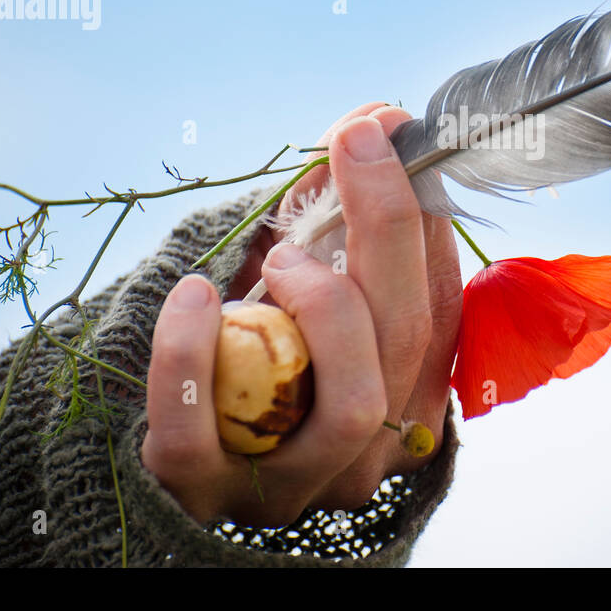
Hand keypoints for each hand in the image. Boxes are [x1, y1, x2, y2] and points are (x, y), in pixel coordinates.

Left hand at [140, 103, 462, 527]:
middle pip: (407, 338)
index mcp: (403, 390)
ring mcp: (294, 478)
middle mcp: (368, 444)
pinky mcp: (206, 491)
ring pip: (352, 404)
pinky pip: (203, 432)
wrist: (171, 449)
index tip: (383, 130)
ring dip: (321, 305)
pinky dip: (194, 353)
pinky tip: (194, 297)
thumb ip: (336, 216)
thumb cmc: (254, 354)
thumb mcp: (301, 283)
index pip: (439, 301)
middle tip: (348, 145)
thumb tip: (373, 119)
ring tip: (278, 260)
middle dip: (385, 225)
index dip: (419, 212)